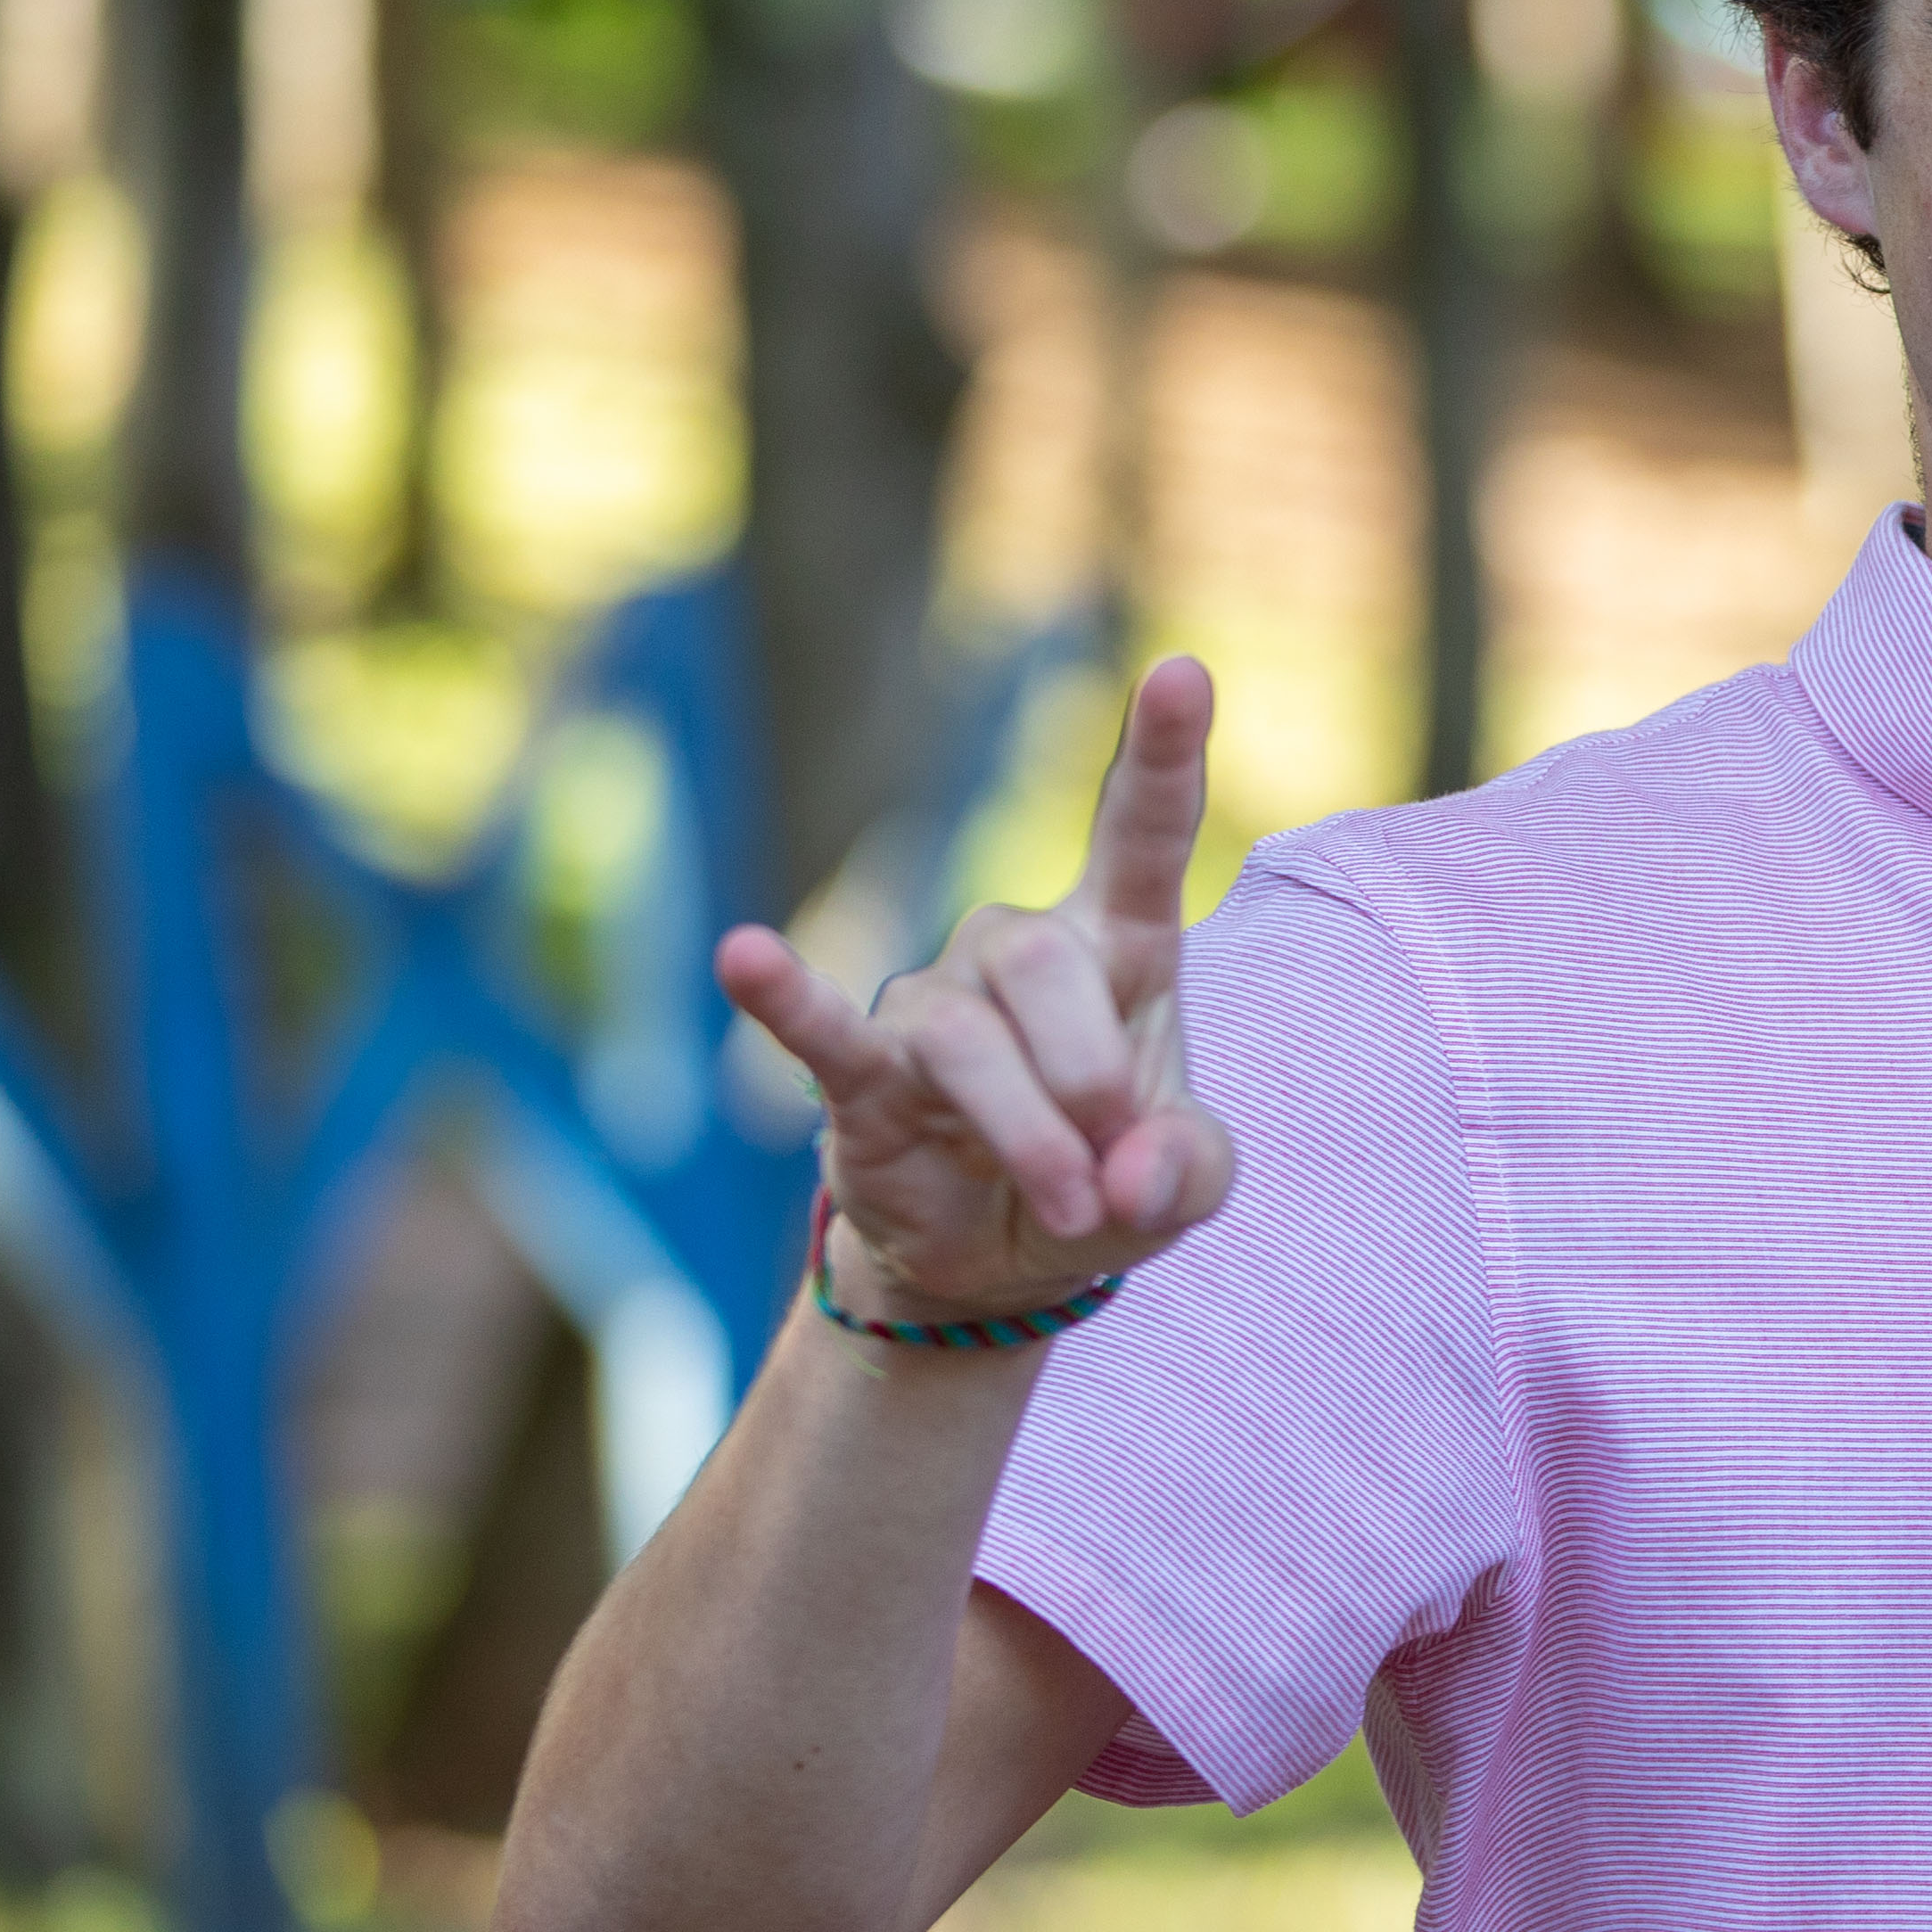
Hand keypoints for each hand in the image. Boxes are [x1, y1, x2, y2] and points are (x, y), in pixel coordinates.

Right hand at [715, 658, 1233, 1321]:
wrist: (1004, 1261)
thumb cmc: (1106, 1182)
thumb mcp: (1184, 1186)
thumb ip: (1188, 1171)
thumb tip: (1133, 1177)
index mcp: (1121, 947)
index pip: (1142, 830)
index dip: (1163, 752)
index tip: (1183, 670)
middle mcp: (1018, 949)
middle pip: (1043, 963)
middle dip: (1088, 1074)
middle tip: (1113, 1176)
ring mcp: (933, 1002)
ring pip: (966, 1037)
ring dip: (1025, 1133)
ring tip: (1065, 1204)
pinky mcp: (861, 1073)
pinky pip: (822, 1028)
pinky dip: (788, 997)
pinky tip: (743, 957)